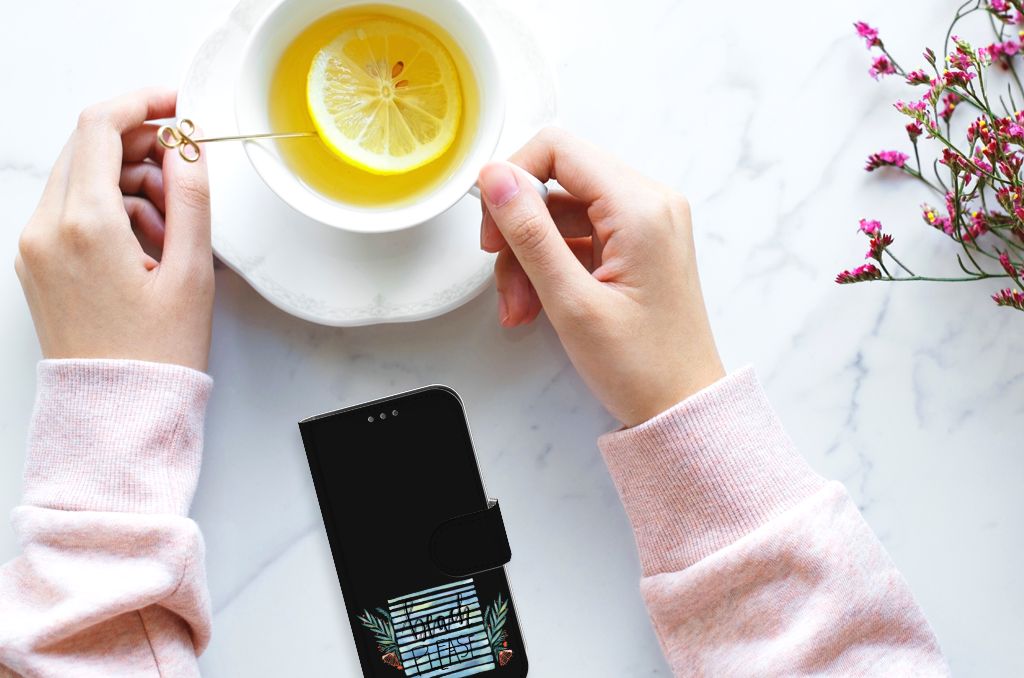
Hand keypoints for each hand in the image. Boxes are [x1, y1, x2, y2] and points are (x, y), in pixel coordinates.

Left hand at [15, 88, 213, 371]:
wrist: (117, 411)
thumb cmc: (156, 354)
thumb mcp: (191, 273)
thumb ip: (191, 198)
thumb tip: (188, 147)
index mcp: (85, 225)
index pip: (100, 127)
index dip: (143, 103)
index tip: (176, 105)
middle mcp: (46, 229)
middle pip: (88, 148)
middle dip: (140, 147)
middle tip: (185, 173)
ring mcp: (35, 246)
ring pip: (81, 178)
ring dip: (129, 182)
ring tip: (173, 228)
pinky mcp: (37, 263)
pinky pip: (72, 210)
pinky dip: (110, 209)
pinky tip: (147, 244)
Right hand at [478, 128, 723, 426]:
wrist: (682, 407)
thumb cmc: (642, 366)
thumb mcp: (571, 301)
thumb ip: (530, 233)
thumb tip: (496, 178)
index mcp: (641, 207)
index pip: (558, 149)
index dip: (513, 179)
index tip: (493, 225)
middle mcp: (649, 204)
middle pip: (557, 182)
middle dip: (519, 230)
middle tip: (503, 277)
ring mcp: (645, 224)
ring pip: (561, 213)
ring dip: (529, 257)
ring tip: (520, 308)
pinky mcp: (637, 245)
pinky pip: (578, 236)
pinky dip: (550, 266)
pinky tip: (537, 305)